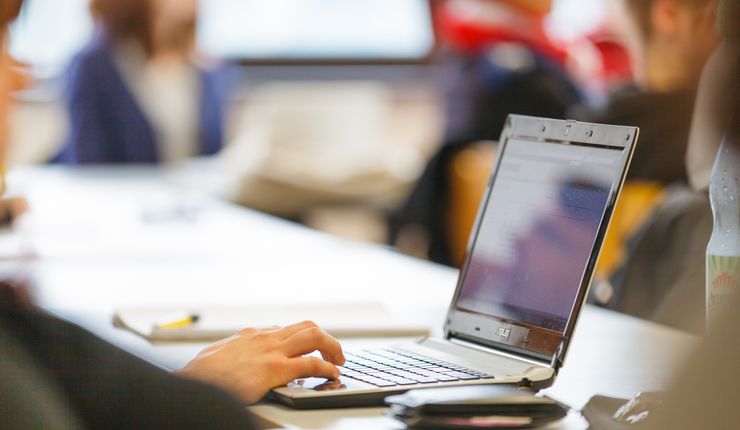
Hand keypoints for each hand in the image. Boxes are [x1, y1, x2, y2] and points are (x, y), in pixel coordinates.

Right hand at [177, 320, 344, 403]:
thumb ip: (231, 352)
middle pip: (306, 327)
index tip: (309, 348)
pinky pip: (311, 363)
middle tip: (334, 352)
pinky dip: (326, 367)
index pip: (286, 329)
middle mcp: (264, 337)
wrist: (192, 385)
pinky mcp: (275, 369)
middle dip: (325, 338)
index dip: (302, 339)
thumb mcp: (216, 355)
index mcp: (251, 335)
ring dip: (332, 346)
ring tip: (339, 360)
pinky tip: (332, 374)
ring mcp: (271, 351)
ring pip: (314, 336)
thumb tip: (231, 356)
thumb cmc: (199, 375)